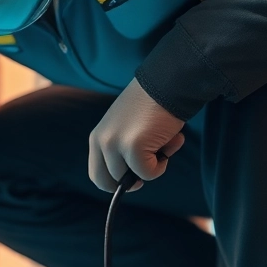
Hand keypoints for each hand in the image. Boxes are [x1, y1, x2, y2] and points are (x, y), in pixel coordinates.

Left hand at [89, 78, 185, 192]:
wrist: (170, 83)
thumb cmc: (154, 106)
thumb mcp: (128, 129)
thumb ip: (122, 150)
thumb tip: (133, 178)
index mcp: (98, 136)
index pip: (97, 174)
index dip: (115, 181)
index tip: (133, 178)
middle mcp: (101, 141)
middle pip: (106, 182)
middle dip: (129, 183)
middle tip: (149, 168)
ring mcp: (115, 144)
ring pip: (131, 179)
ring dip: (152, 166)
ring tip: (164, 142)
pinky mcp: (133, 147)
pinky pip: (148, 173)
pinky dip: (162, 164)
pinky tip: (170, 140)